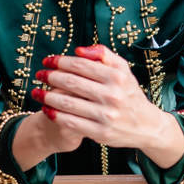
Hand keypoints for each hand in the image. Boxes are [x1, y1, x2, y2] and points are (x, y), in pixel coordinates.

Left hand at [29, 45, 183, 165]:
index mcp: (116, 77)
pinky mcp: (100, 132)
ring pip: (67, 103)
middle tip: (39, 75)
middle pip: (71, 83)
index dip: (60, 61)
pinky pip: (71, 122)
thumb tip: (79, 51)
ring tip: (37, 92)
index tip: (47, 61)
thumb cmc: (130, 95)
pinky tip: (46, 109)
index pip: (80, 65)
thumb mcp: (124, 71)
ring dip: (47, 96)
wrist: (147, 126)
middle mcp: (112, 95)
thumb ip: (104, 55)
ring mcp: (106, 115)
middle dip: (50, 77)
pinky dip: (55, 115)